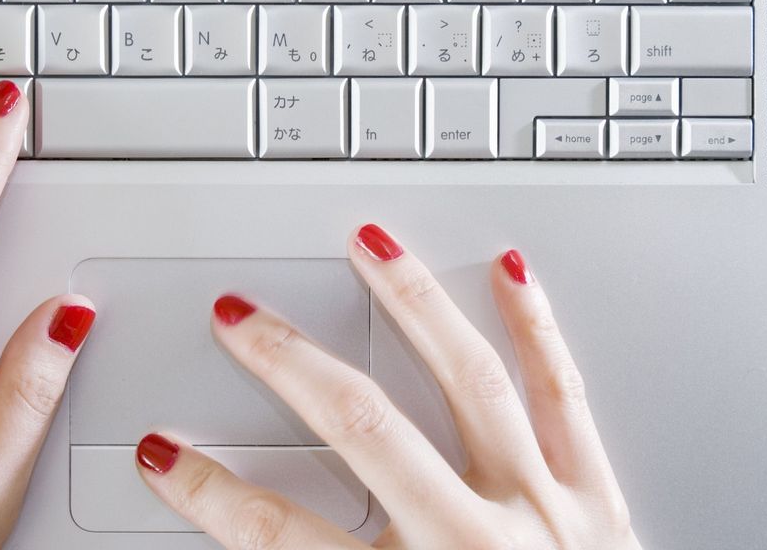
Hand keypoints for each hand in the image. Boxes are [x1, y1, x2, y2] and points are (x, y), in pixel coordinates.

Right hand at [135, 224, 639, 549]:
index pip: (281, 537)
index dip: (210, 493)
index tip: (168, 455)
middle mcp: (476, 539)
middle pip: (364, 428)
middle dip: (288, 364)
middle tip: (238, 316)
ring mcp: (544, 508)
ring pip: (468, 378)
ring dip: (411, 302)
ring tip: (371, 246)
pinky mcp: (598, 496)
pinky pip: (564, 395)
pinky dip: (536, 326)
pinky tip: (511, 272)